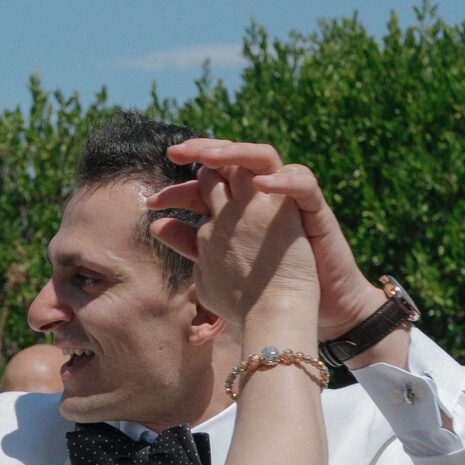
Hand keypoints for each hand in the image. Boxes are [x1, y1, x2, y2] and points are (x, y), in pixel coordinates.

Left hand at [167, 140, 393, 344]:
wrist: (301, 312)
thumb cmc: (260, 290)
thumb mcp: (218, 266)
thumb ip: (191, 243)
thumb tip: (155, 226)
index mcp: (236, 209)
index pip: (204, 185)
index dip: (179, 190)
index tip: (151, 202)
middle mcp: (260, 197)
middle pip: (229, 161)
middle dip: (202, 153)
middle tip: (175, 154)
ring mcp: (287, 199)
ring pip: (263, 157)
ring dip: (237, 152)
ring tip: (212, 156)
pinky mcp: (313, 209)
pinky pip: (303, 183)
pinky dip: (284, 180)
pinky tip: (262, 185)